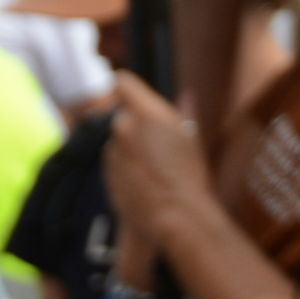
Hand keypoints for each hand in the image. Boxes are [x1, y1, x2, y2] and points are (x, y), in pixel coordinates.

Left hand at [103, 74, 216, 258]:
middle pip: (123, 117)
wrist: (177, 216)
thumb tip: (186, 96)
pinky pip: (115, 165)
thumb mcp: (192, 139)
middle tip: (158, 145)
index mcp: (145, 114)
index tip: (132, 94)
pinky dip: (126, 169)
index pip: (123, 82)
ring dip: (130, 150)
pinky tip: (146, 183)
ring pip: (118, 143)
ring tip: (155, 170)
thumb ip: (184, 113)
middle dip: (136, 127)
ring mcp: (112, 153)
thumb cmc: (190, 175)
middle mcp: (123, 129)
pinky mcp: (107, 176)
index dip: (127, 87)